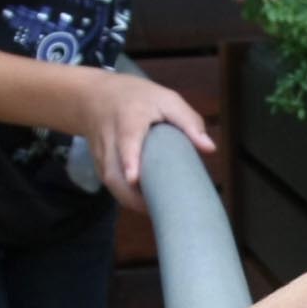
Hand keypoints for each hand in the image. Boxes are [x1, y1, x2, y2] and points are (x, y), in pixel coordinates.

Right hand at [69, 67, 213, 210]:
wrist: (97, 96)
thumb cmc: (140, 99)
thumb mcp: (166, 99)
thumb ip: (188, 122)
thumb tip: (210, 149)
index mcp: (129, 118)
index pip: (126, 140)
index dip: (129, 160)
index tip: (134, 178)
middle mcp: (110, 137)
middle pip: (113, 171)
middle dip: (130, 195)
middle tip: (157, 209)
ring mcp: (100, 153)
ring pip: (110, 182)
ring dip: (131, 200)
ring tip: (157, 211)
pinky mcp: (98, 164)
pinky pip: (111, 185)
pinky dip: (127, 197)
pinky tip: (146, 205)